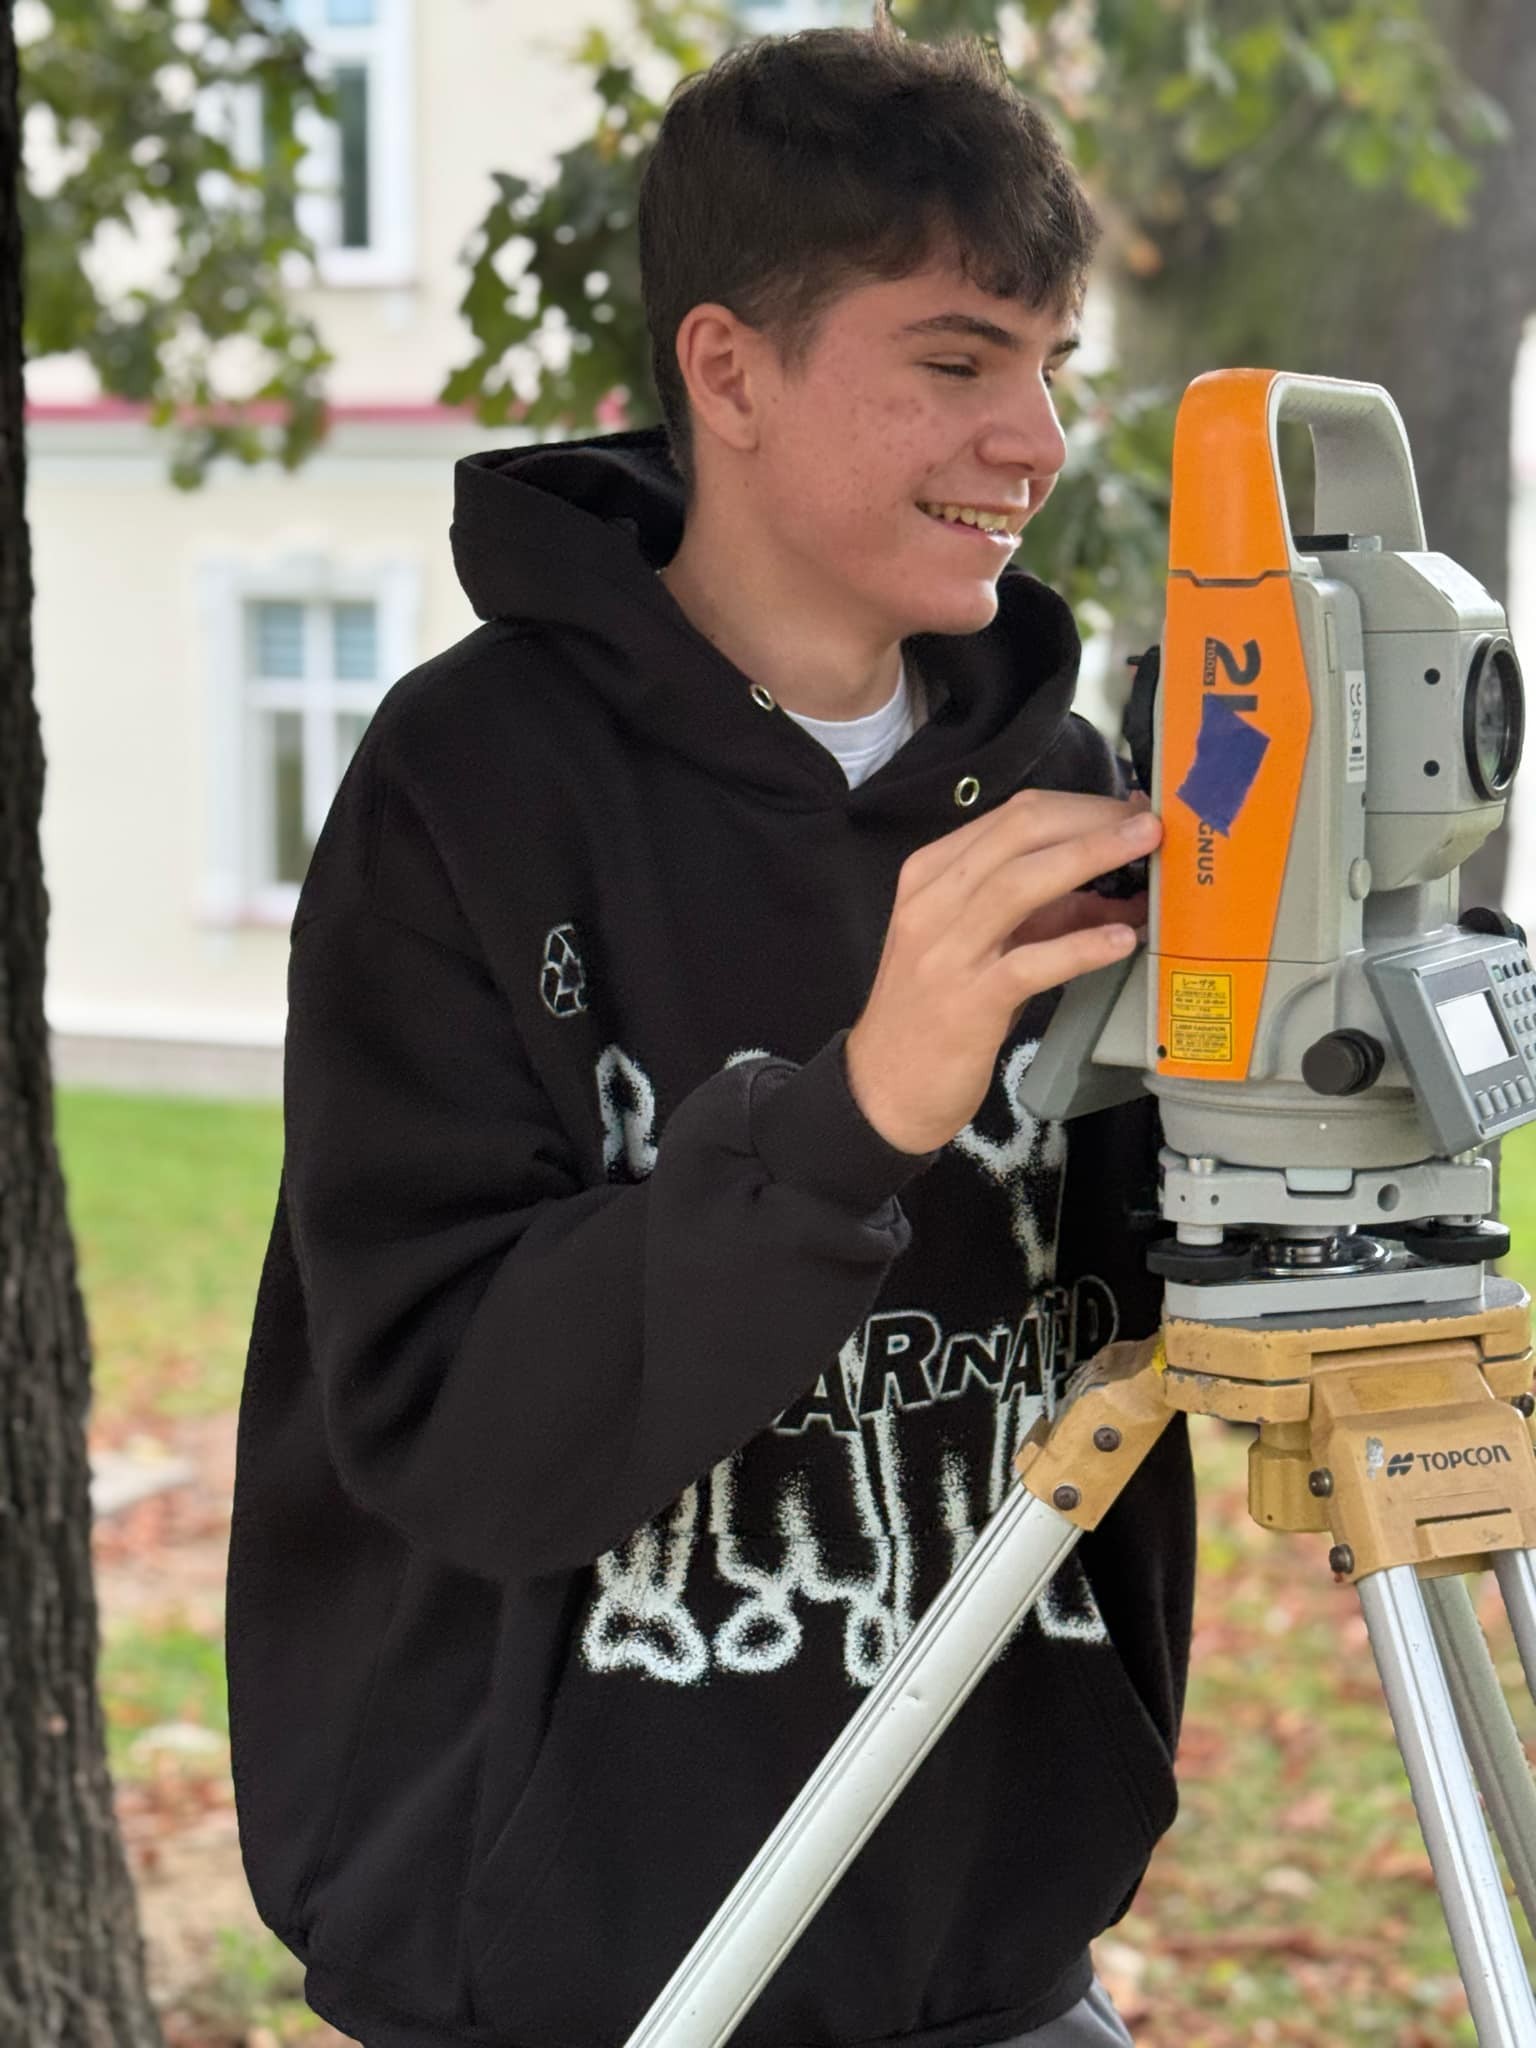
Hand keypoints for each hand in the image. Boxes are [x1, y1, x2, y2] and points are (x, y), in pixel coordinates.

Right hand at [844, 789, 1161, 1154]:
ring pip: (1021, 883)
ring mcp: (945, 952)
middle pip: (1019, 834)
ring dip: (1092, 858)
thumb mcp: (981, 943)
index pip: (1011, 818)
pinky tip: (1121, 940)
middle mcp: (932, 902)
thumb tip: (1118, 888)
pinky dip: (1080, 946)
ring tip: (1146, 852)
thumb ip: (1041, 911)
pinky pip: (1030, 963)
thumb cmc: (936, 1010)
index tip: (1129, 811)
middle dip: (1091, 820)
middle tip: (1150, 823)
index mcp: (931, 875)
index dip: (1080, 807)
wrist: (884, 1087)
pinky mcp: (966, 1002)